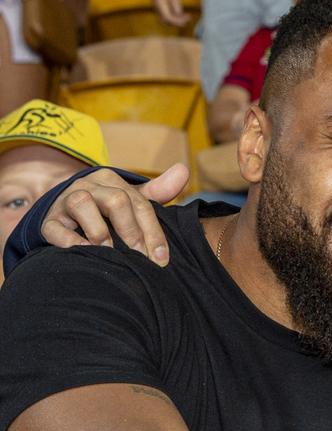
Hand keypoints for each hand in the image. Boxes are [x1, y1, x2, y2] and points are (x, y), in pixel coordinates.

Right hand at [41, 164, 189, 266]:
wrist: (62, 214)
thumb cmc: (106, 210)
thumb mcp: (131, 199)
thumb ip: (159, 191)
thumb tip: (184, 171)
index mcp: (112, 180)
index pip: (140, 203)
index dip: (153, 232)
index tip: (161, 258)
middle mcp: (89, 185)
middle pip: (117, 201)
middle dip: (132, 232)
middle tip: (141, 259)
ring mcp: (66, 201)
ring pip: (83, 204)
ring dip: (100, 232)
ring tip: (113, 254)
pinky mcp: (48, 221)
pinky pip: (56, 229)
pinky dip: (71, 242)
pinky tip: (87, 254)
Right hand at [150, 0, 189, 26]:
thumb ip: (176, 5)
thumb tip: (180, 16)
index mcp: (159, 4)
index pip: (169, 18)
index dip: (179, 21)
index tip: (188, 18)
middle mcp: (157, 7)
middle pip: (167, 21)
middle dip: (177, 22)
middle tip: (188, 19)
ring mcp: (157, 6)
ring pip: (167, 19)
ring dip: (176, 20)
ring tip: (186, 17)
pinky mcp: (160, 5)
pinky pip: (167, 14)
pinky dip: (174, 16)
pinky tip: (182, 13)